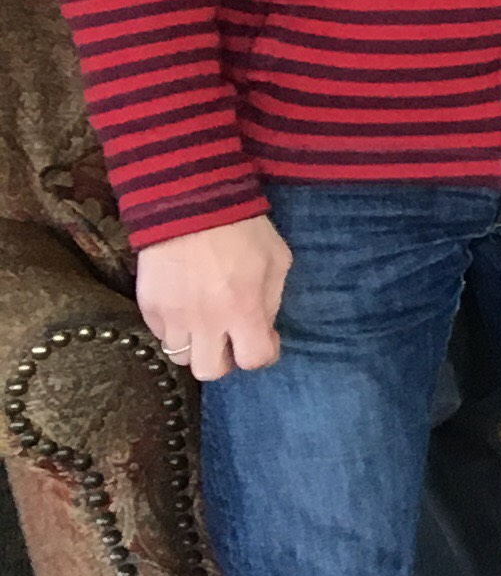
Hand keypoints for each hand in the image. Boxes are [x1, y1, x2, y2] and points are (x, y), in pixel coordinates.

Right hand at [138, 216, 288, 380]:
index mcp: (244, 311)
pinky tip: (184, 306)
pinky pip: (159, 334)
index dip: (263, 354)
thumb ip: (272, 299)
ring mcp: (172, 317)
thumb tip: (263, 327)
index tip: (264, 338)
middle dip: (222, 358)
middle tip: (228, 337)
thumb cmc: (244, 229)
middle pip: (209, 372)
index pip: (254, 360)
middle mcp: (206, 322)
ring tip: (203, 321)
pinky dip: (173, 328)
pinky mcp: (148, 306)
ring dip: (195, 344)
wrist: (190, 203)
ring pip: (180, 356)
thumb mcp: (277, 260)